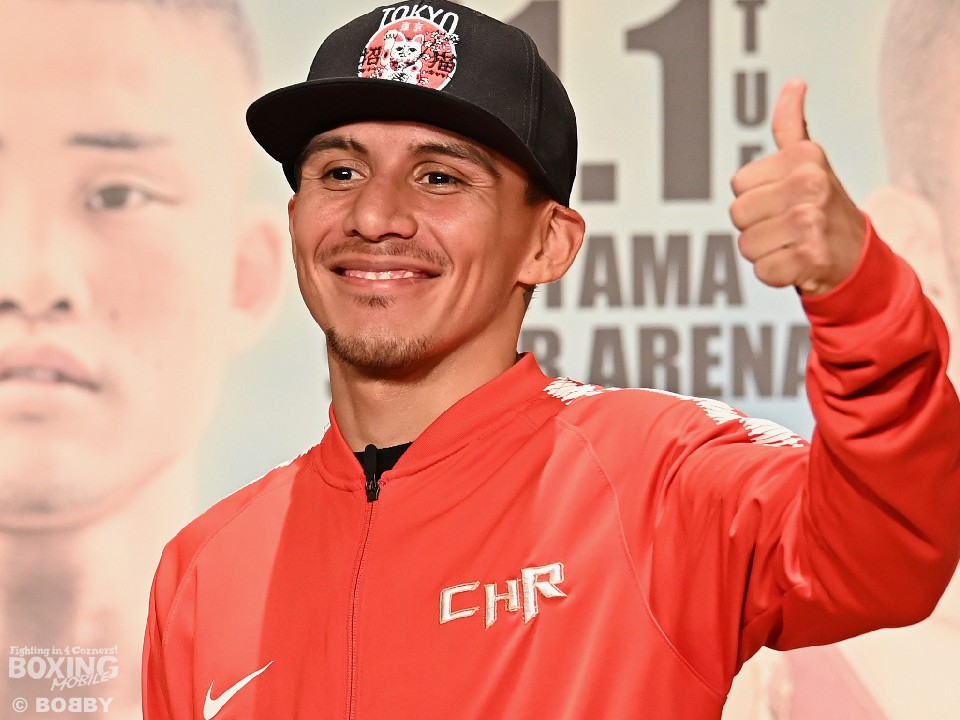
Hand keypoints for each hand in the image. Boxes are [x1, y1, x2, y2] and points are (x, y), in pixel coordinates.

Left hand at [730, 79, 865, 295]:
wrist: (856, 256)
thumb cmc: (821, 206)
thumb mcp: (809, 162)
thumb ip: (791, 126)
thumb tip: (794, 84)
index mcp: (804, 158)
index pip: (739, 183)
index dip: (754, 196)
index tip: (782, 199)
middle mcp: (810, 186)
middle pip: (738, 214)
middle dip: (755, 225)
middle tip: (786, 225)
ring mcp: (811, 224)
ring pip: (746, 245)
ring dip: (764, 251)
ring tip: (791, 243)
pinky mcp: (809, 259)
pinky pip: (761, 271)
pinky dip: (774, 273)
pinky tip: (797, 263)